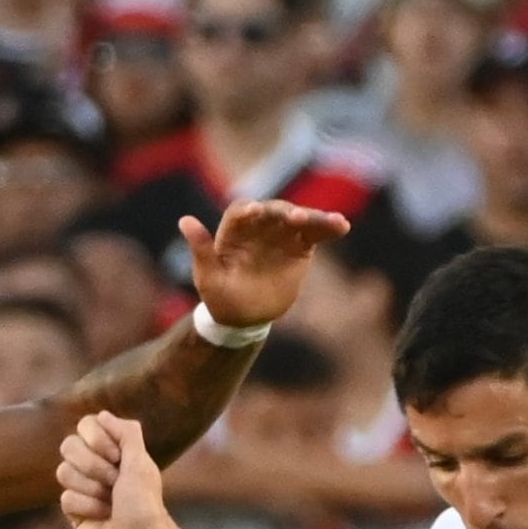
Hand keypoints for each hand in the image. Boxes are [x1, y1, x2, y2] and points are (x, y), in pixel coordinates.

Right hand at [56, 410, 178, 528]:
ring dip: (92, 489)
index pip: (85, 425)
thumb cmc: (145, 504)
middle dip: (94, 466)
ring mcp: (82, 488)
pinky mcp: (74, 511)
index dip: (97, 440)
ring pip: (63, 472)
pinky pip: (66, 498)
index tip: (117, 457)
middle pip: (68, 446)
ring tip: (110, 503)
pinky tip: (103, 517)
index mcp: (113, 451)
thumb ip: (126, 433)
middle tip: (115, 482)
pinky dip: (88, 508)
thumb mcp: (141, 462)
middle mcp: (95, 466)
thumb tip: (103, 415)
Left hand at [181, 199, 351, 332]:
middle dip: (285, 213)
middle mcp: (259, 226)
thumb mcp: (208, 278)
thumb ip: (201, 250)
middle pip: (275, 211)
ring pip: (300, 219)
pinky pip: (316, 233)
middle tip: (296, 218)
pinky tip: (343, 226)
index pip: (241, 212)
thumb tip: (184, 220)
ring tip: (333, 222)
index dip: (249, 211)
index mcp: (234, 230)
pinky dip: (329, 227)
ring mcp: (281, 234)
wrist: (244, 317)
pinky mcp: (300, 245)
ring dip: (315, 218)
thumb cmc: (221, 297)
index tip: (256, 211)